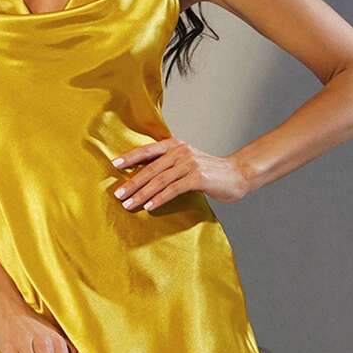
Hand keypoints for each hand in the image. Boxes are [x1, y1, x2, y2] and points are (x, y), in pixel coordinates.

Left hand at [111, 136, 253, 209]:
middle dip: (132, 182)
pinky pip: (173, 190)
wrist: (237, 174)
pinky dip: (159, 199)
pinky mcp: (197, 178)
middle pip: (151, 168)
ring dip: (142, 194)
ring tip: (129, 204)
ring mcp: (189, 164)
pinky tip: (149, 207)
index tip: (114, 165)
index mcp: (175, 145)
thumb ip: (168, 164)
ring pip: (159, 180)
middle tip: (118, 194)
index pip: (148, 150)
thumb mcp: (186, 161)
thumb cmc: (209, 171)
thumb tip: (143, 177)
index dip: (130, 157)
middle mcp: (180, 152)